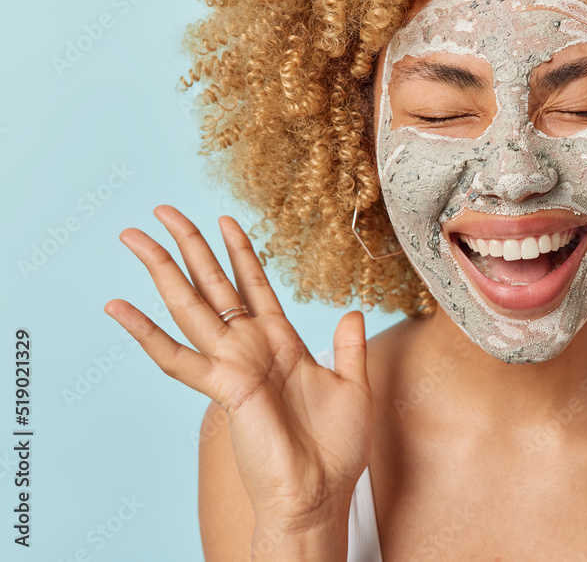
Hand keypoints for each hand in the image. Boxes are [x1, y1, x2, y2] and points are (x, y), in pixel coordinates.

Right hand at [104, 205, 372, 524]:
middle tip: (163, 210)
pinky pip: (176, 358)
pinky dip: (145, 332)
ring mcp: (233, 366)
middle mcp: (250, 349)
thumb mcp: (352, 386)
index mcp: (280, 344)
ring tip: (135, 236)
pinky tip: (117, 307)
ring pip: (190, 306)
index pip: (254, 286)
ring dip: (163, 269)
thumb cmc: (336, 449)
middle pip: (214, 285)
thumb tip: (352, 312)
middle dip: (189, 246)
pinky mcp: (224, 388)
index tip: (226, 219)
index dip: (241, 252)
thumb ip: (346, 347)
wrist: (319, 493)